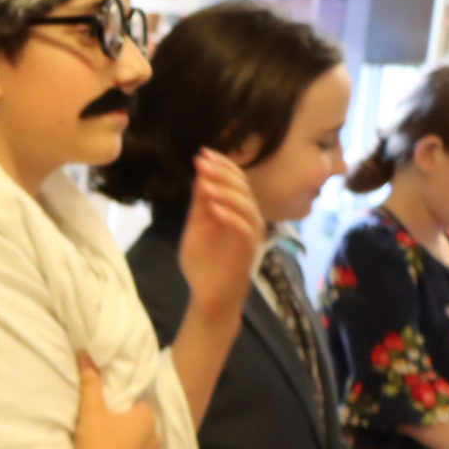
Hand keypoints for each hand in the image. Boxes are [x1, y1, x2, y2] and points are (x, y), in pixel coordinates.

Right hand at [73, 354, 159, 448]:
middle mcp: (156, 440)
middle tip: (105, 434)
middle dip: (129, 430)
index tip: (109, 415)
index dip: (124, 410)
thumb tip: (86, 354)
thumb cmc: (96, 443)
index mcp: (146, 418)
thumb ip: (91, 381)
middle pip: (143, 429)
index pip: (139, 407)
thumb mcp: (91, 409)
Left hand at [179, 148, 267, 319]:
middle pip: (243, 189)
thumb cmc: (204, 262)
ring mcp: (251, 235)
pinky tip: (214, 208)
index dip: (222, 166)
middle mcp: (249, 219)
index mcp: (237, 211)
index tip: (203, 153)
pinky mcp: (248, 251)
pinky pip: (244, 230)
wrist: (208, 294)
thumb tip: (200, 174)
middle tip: (204, 161)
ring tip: (206, 184)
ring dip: (226, 193)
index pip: (236, 182)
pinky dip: (230, 217)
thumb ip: (200, 203)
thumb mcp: (197, 227)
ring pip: (246, 207)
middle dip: (223, 173)